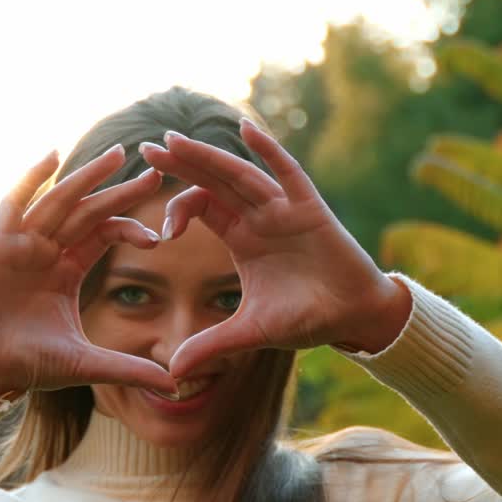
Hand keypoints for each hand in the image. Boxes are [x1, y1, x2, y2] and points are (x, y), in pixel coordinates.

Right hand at [0, 145, 179, 398]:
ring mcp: (23, 243)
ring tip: (118, 155)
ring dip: (87, 177)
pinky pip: (17, 202)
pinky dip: (31, 178)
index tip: (160, 234)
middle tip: (154, 171)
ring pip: (60, 200)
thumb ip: (129, 368)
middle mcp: (47, 250)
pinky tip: (52, 155)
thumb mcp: (86, 364)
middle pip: (89, 210)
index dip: (131, 228)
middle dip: (120, 192)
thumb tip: (175, 387)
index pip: (105, 234)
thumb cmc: (27, 365)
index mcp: (68, 270)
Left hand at [139, 119, 393, 380]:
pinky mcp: (310, 208)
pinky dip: (268, 151)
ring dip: (208, 156)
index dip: (177, 209)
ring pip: (240, 173)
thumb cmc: (307, 319)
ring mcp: (284, 208)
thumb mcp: (250, 333)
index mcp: (242, 237)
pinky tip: (245, 128)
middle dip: (181, 164)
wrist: (354, 318)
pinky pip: (288, 172)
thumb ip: (210, 346)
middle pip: (213, 181)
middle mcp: (259, 216)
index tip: (159, 232)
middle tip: (147, 149)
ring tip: (174, 139)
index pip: (202, 207)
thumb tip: (170, 373)